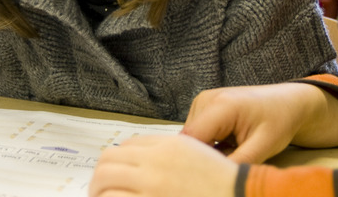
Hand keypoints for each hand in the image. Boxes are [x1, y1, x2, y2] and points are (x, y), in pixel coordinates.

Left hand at [89, 134, 236, 196]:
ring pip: (105, 180)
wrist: (239, 196)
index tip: (113, 175)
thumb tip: (142, 159)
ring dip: (98, 191)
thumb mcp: (198, 155)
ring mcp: (152, 186)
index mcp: (169, 146)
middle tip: (98, 191)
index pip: (127, 146)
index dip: (116, 161)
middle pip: (108, 160)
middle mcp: (156, 162)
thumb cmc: (223, 183)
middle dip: (98, 176)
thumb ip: (171, 152)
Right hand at [182, 82, 337, 163]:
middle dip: (203, 156)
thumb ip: (237, 163)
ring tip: (231, 151)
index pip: (191, 140)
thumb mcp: (262, 146)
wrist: (289, 102)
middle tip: (226, 164)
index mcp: (220, 105)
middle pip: (189, 139)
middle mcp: (206, 99)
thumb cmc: (279, 120)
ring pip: (190, 138)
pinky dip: (208, 143)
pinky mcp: (204, 105)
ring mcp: (203, 100)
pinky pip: (196, 132)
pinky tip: (227, 144)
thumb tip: (218, 179)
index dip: (196, 161)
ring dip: (206, 150)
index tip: (210, 175)